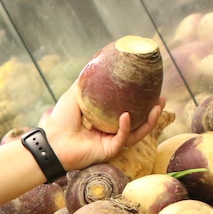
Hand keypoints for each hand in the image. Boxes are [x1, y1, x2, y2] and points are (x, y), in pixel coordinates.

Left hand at [42, 81, 164, 170]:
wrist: (51, 141)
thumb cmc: (60, 119)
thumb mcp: (75, 94)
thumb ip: (86, 82)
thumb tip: (98, 62)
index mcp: (105, 119)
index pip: (129, 109)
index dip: (142, 101)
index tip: (152, 87)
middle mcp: (111, 131)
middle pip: (139, 122)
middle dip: (153, 112)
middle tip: (161, 98)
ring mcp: (111, 142)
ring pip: (137, 133)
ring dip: (149, 122)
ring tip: (157, 107)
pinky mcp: (109, 151)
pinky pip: (123, 139)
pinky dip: (126, 127)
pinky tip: (127, 116)